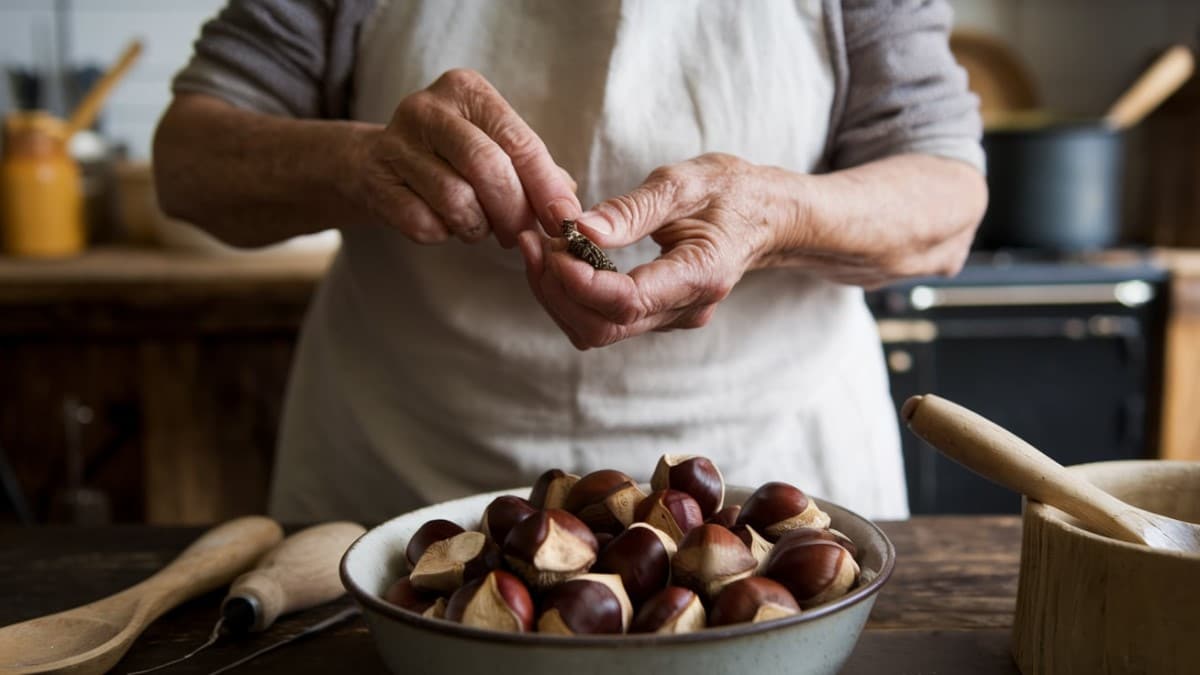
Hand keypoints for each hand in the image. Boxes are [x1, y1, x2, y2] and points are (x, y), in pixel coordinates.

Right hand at [353, 69, 578, 246]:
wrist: (374, 164)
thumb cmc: (451, 157)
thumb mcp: (494, 146)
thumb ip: (534, 170)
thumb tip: (568, 205)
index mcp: (466, 90)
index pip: (518, 140)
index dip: (546, 186)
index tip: (565, 220)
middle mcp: (428, 109)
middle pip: (487, 167)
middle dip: (514, 211)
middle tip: (522, 234)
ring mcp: (396, 145)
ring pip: (456, 200)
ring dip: (478, 226)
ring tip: (481, 226)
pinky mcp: (376, 183)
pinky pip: (425, 223)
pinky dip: (444, 233)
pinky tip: (445, 223)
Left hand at [517, 153, 780, 348]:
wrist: (765, 216)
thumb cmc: (730, 192)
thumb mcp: (686, 182)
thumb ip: (634, 209)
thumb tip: (581, 229)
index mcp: (700, 275)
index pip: (628, 301)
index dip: (580, 282)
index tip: (550, 247)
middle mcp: (685, 309)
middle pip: (603, 327)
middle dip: (556, 290)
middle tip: (532, 242)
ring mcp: (670, 318)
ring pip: (596, 330)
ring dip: (557, 295)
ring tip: (537, 246)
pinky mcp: (655, 315)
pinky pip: (602, 320)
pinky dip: (571, 295)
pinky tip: (559, 258)